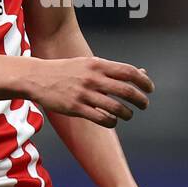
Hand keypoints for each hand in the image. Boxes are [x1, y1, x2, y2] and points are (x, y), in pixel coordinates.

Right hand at [27, 56, 153, 127]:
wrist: (38, 77)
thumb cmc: (67, 71)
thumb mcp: (90, 64)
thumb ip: (114, 70)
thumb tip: (141, 72)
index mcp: (97, 64)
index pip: (128, 71)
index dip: (143, 81)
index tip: (150, 88)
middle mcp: (92, 78)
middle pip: (126, 90)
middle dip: (140, 99)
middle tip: (145, 104)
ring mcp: (84, 93)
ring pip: (116, 107)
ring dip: (128, 113)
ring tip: (129, 114)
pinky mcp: (76, 108)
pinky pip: (101, 118)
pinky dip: (112, 122)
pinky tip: (113, 121)